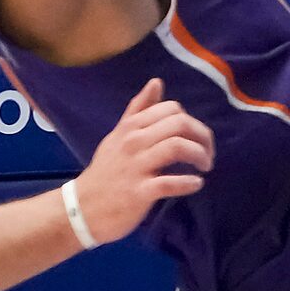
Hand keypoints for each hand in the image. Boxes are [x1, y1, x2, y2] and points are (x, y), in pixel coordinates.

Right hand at [67, 80, 212, 245]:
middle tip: (208, 154)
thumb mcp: (118, 135)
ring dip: (200, 155)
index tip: (197, 138)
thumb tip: (157, 82)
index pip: (172, 109)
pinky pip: (169, 183)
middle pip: (179, 125)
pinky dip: (188, 183)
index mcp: (131, 127)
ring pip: (177, 147)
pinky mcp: (138, 193)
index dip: (192, 121)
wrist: (81, 209)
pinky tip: (196, 184)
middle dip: (202, 137)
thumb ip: (138, 110)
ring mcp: (136, 167)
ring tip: (205, 166)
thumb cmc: (105, 171)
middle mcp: (134, 142)